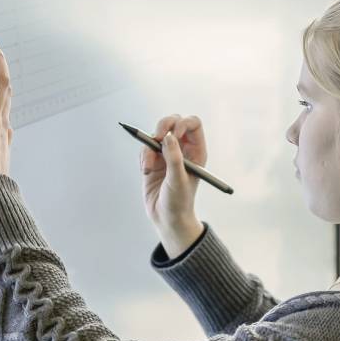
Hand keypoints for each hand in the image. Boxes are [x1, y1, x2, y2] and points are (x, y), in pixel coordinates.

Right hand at [142, 114, 205, 256]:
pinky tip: (146, 172)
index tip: (172, 134)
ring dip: (149, 148)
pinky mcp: (152, 160)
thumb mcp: (178, 180)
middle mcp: (182, 149)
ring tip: (149, 168)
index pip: (192, 124)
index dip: (182, 123)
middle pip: (173, 122)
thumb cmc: (179, 201)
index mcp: (196, 151)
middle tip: (155, 138)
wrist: (166, 218)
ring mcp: (166, 153)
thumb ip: (174, 158)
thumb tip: (168, 136)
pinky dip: (143, 158)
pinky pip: (145, 148)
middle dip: (162, 126)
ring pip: (155, 134)